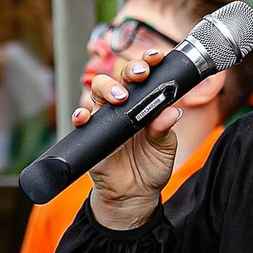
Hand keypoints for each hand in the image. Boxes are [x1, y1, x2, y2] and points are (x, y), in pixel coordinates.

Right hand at [76, 50, 177, 228]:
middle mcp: (123, 107)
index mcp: (144, 105)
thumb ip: (164, 129)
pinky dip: (81, 116)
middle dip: (130, 71)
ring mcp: (105, 119)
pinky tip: (86, 117)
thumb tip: (171, 112)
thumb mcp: (165, 148)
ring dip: (107, 88)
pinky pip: (82, 121)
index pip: (145, 78)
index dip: (148, 63)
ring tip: (119, 98)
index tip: (157, 57)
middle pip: (120, 78)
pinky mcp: (91, 135)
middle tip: (140, 74)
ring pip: (98, 92)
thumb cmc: (151, 167)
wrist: (135, 195)